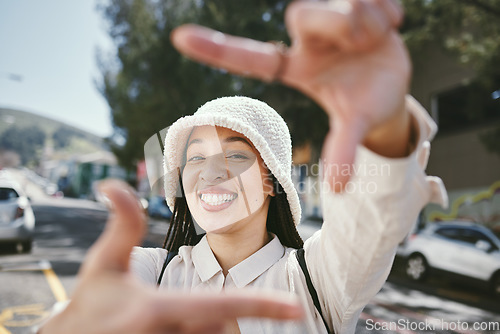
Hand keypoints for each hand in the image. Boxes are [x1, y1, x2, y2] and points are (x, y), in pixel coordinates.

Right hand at [39, 180, 302, 333]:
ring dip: (204, 328)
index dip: (262, 305)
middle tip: (174, 310)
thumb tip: (114, 181)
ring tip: (166, 323)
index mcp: (157, 310)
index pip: (221, 305)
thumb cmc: (90, 305)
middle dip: (215, 314)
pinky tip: (171, 330)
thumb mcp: (104, 263)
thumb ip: (122, 224)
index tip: (297, 308)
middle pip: (223, 324)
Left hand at [171, 0, 412, 190]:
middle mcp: (304, 38)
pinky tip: (390, 25)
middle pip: (301, 14)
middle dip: (340, 26)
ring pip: (338, 1)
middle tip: (365, 43)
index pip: (248, 58)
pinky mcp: (351, 0)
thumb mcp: (354, 124)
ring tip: (376, 40)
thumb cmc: (365, 102)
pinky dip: (386, 9)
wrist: (394, 80)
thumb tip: (339, 189)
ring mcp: (327, 15)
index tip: (178, 39)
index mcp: (294, 67)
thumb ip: (342, 150)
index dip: (215, 49)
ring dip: (368, 22)